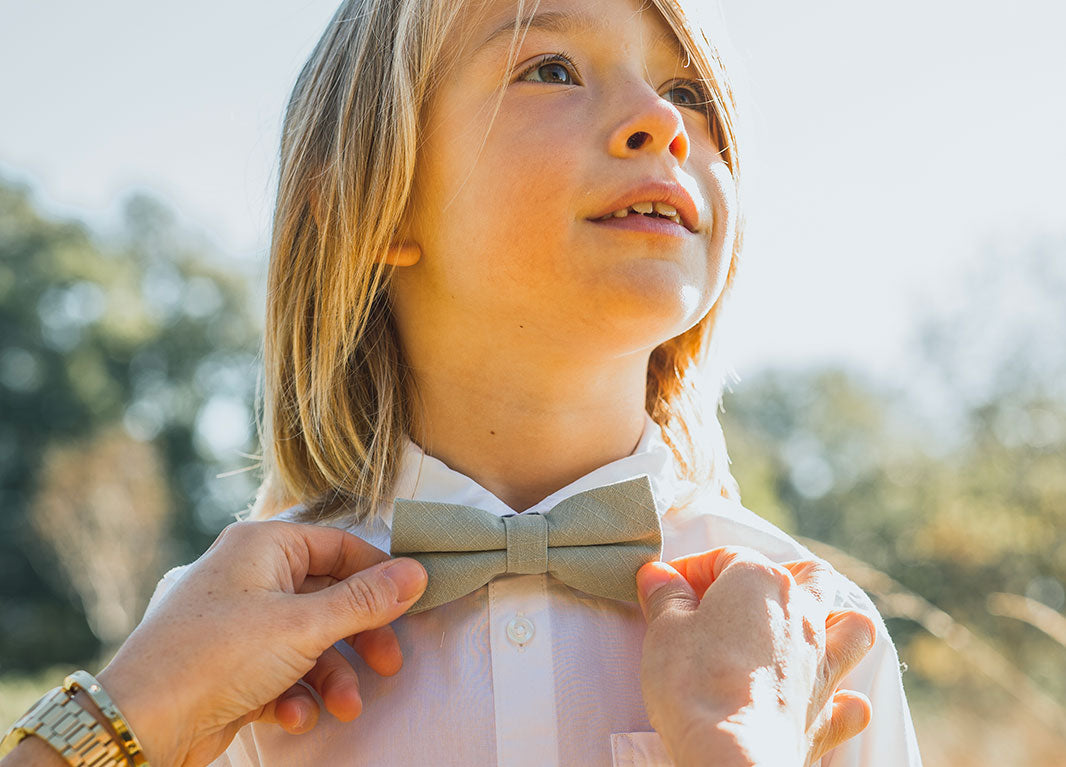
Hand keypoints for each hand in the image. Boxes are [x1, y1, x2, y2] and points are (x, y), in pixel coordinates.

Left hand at [94, 520, 427, 766]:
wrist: (140, 722)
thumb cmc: (217, 656)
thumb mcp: (304, 626)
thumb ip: (365, 601)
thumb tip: (417, 572)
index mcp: (264, 546)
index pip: (339, 546)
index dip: (378, 574)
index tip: (412, 603)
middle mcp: (250, 577)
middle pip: (328, 597)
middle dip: (359, 637)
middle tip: (389, 664)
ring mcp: (238, 622)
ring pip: (307, 641)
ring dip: (331, 676)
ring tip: (344, 707)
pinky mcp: (229, 665)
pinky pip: (279, 671)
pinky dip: (293, 694)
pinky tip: (291, 716)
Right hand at [635, 546, 874, 766]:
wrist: (730, 755)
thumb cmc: (694, 684)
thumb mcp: (663, 630)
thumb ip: (666, 597)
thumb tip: (658, 575)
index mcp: (759, 582)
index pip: (726, 556)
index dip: (693, 569)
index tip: (669, 590)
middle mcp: (801, 615)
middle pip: (809, 574)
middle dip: (783, 575)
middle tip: (744, 598)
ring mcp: (820, 664)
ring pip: (853, 627)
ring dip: (836, 623)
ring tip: (806, 632)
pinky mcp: (826, 713)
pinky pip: (851, 702)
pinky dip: (844, 699)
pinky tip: (830, 700)